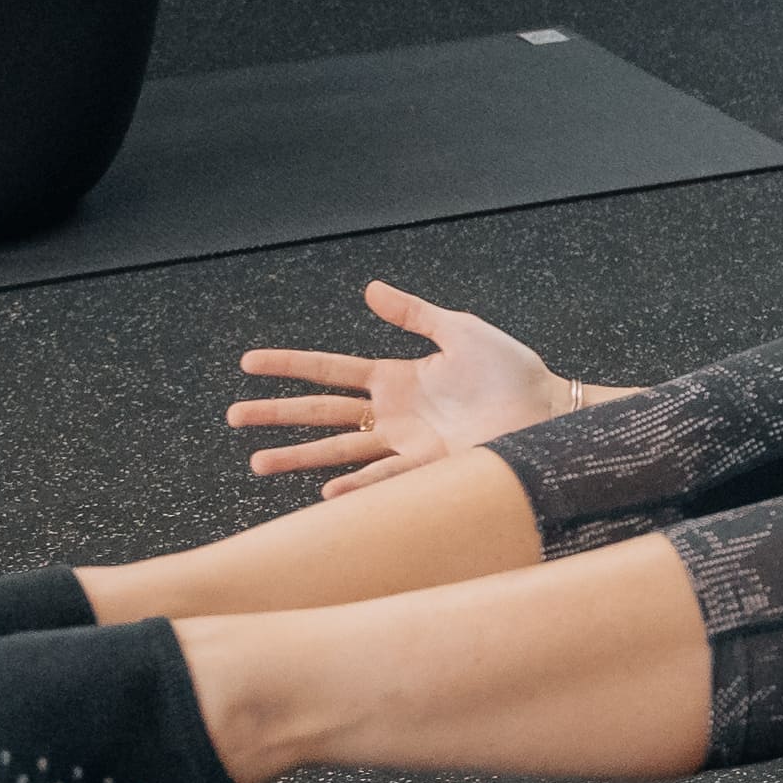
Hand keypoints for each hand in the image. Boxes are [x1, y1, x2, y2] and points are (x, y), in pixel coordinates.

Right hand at [230, 276, 570, 485]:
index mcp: (396, 378)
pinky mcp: (432, 468)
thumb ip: (414, 313)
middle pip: (322, 413)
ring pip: (341, 451)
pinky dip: (358, 487)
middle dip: (278, 414)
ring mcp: (408, 444)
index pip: (330, 371)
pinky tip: (327, 493)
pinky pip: (387, 479)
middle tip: (233, 416)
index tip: (248, 362)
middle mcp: (393, 415)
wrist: (550, 408)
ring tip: (257, 464)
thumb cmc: (510, 369)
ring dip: (300, 457)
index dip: (290, 365)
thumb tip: (368, 289)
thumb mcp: (459, 330)